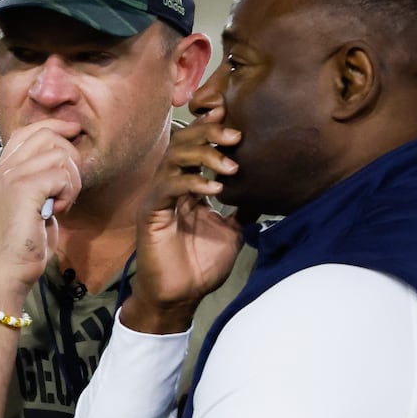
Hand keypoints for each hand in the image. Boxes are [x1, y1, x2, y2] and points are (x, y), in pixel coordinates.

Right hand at [0, 119, 82, 312]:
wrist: (4, 273)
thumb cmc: (23, 247)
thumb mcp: (33, 206)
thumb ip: (44, 183)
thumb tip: (66, 166)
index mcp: (3, 170)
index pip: (29, 130)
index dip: (56, 128)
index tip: (75, 135)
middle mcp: (4, 168)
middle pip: (48, 135)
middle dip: (70, 158)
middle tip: (67, 190)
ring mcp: (11, 177)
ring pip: (59, 154)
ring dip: (71, 180)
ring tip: (62, 204)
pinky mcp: (23, 190)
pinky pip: (61, 175)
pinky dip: (68, 193)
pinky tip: (59, 211)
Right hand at [122, 108, 243, 333]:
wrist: (179, 297)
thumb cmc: (200, 266)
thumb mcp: (231, 232)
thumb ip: (242, 210)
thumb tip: (265, 193)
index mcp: (187, 187)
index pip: (195, 146)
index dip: (210, 129)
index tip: (235, 120)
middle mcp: (170, 186)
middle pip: (182, 142)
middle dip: (209, 133)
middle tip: (236, 135)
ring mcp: (159, 197)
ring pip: (174, 157)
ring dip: (203, 154)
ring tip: (229, 164)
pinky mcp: (151, 212)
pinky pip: (169, 186)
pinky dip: (192, 182)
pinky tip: (215, 188)